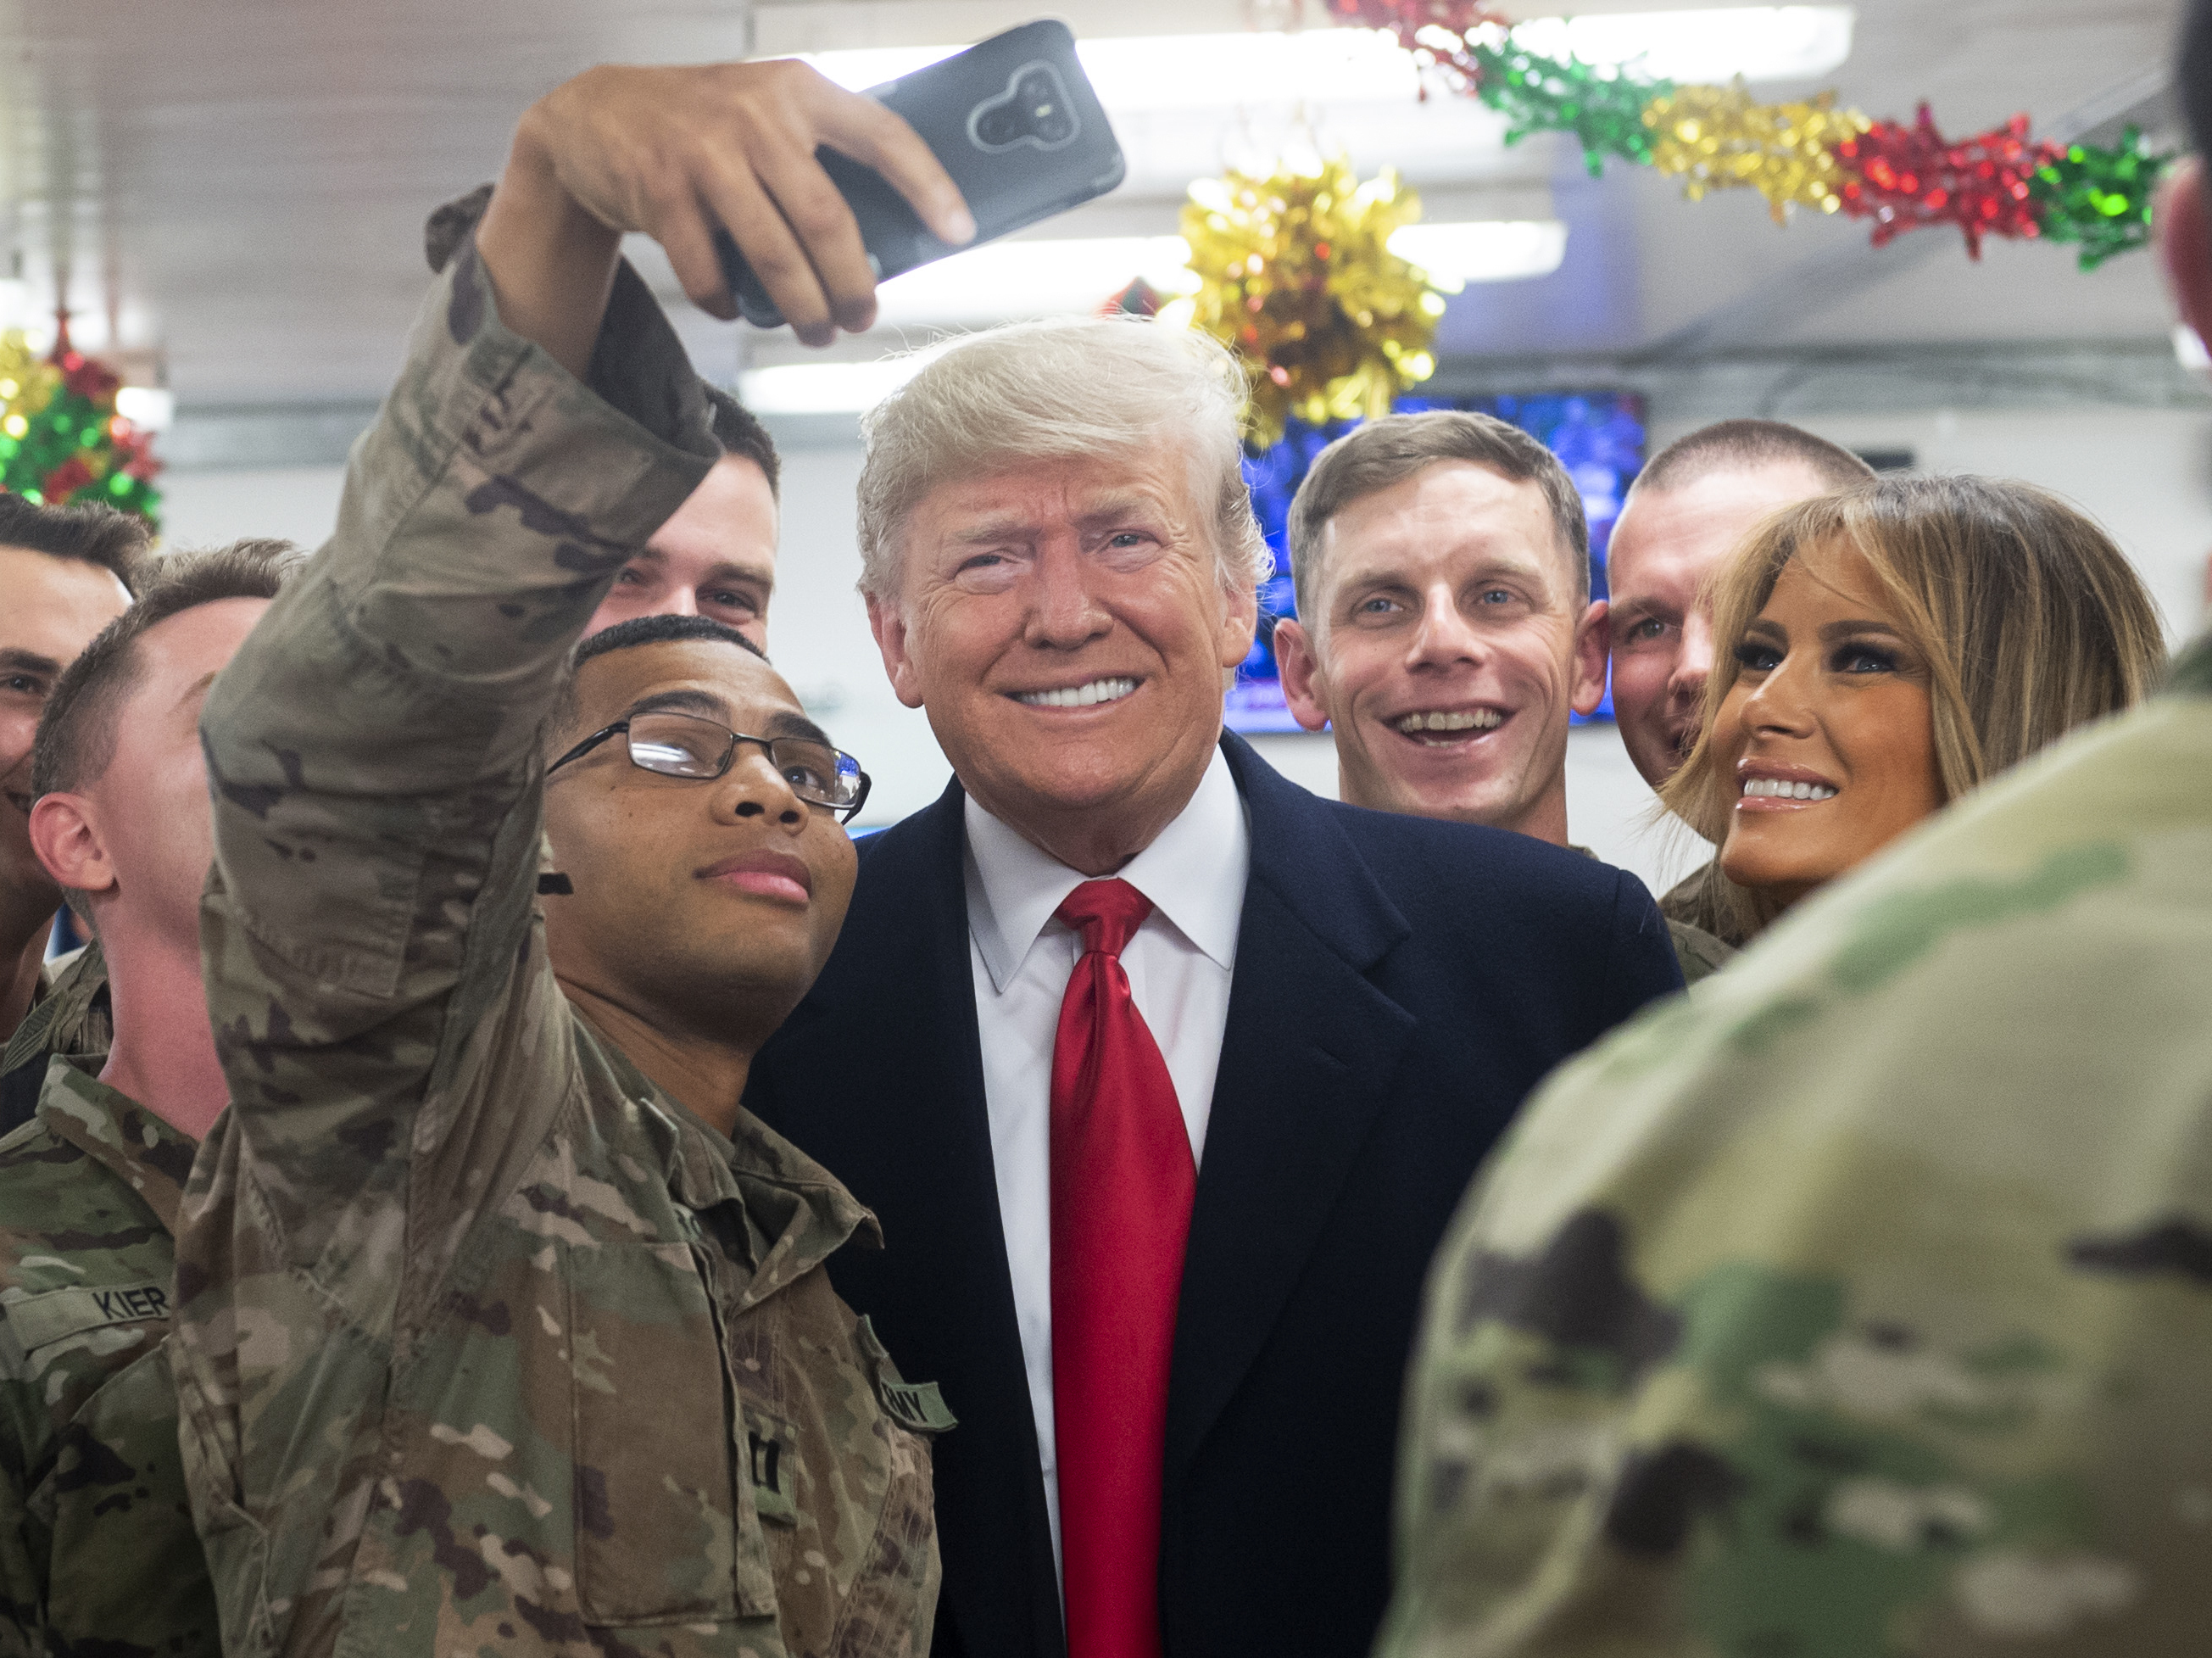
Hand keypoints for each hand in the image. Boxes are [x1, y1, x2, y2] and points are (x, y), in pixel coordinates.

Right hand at [489, 60, 974, 356]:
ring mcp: (705, 152)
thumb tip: (883, 240)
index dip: (928, 186)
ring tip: (816, 331)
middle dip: (853, 286)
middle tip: (861, 318)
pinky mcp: (660, 192)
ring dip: (803, 310)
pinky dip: (729, 304)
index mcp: (798, 89)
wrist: (593, 115)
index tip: (958, 231)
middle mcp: (755, 114)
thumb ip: (815, 154)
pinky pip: (712, 274)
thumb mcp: (764, 112)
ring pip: (776, 258)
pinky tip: (738, 309)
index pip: (884, 135)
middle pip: (829, 221)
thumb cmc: (702, 125)